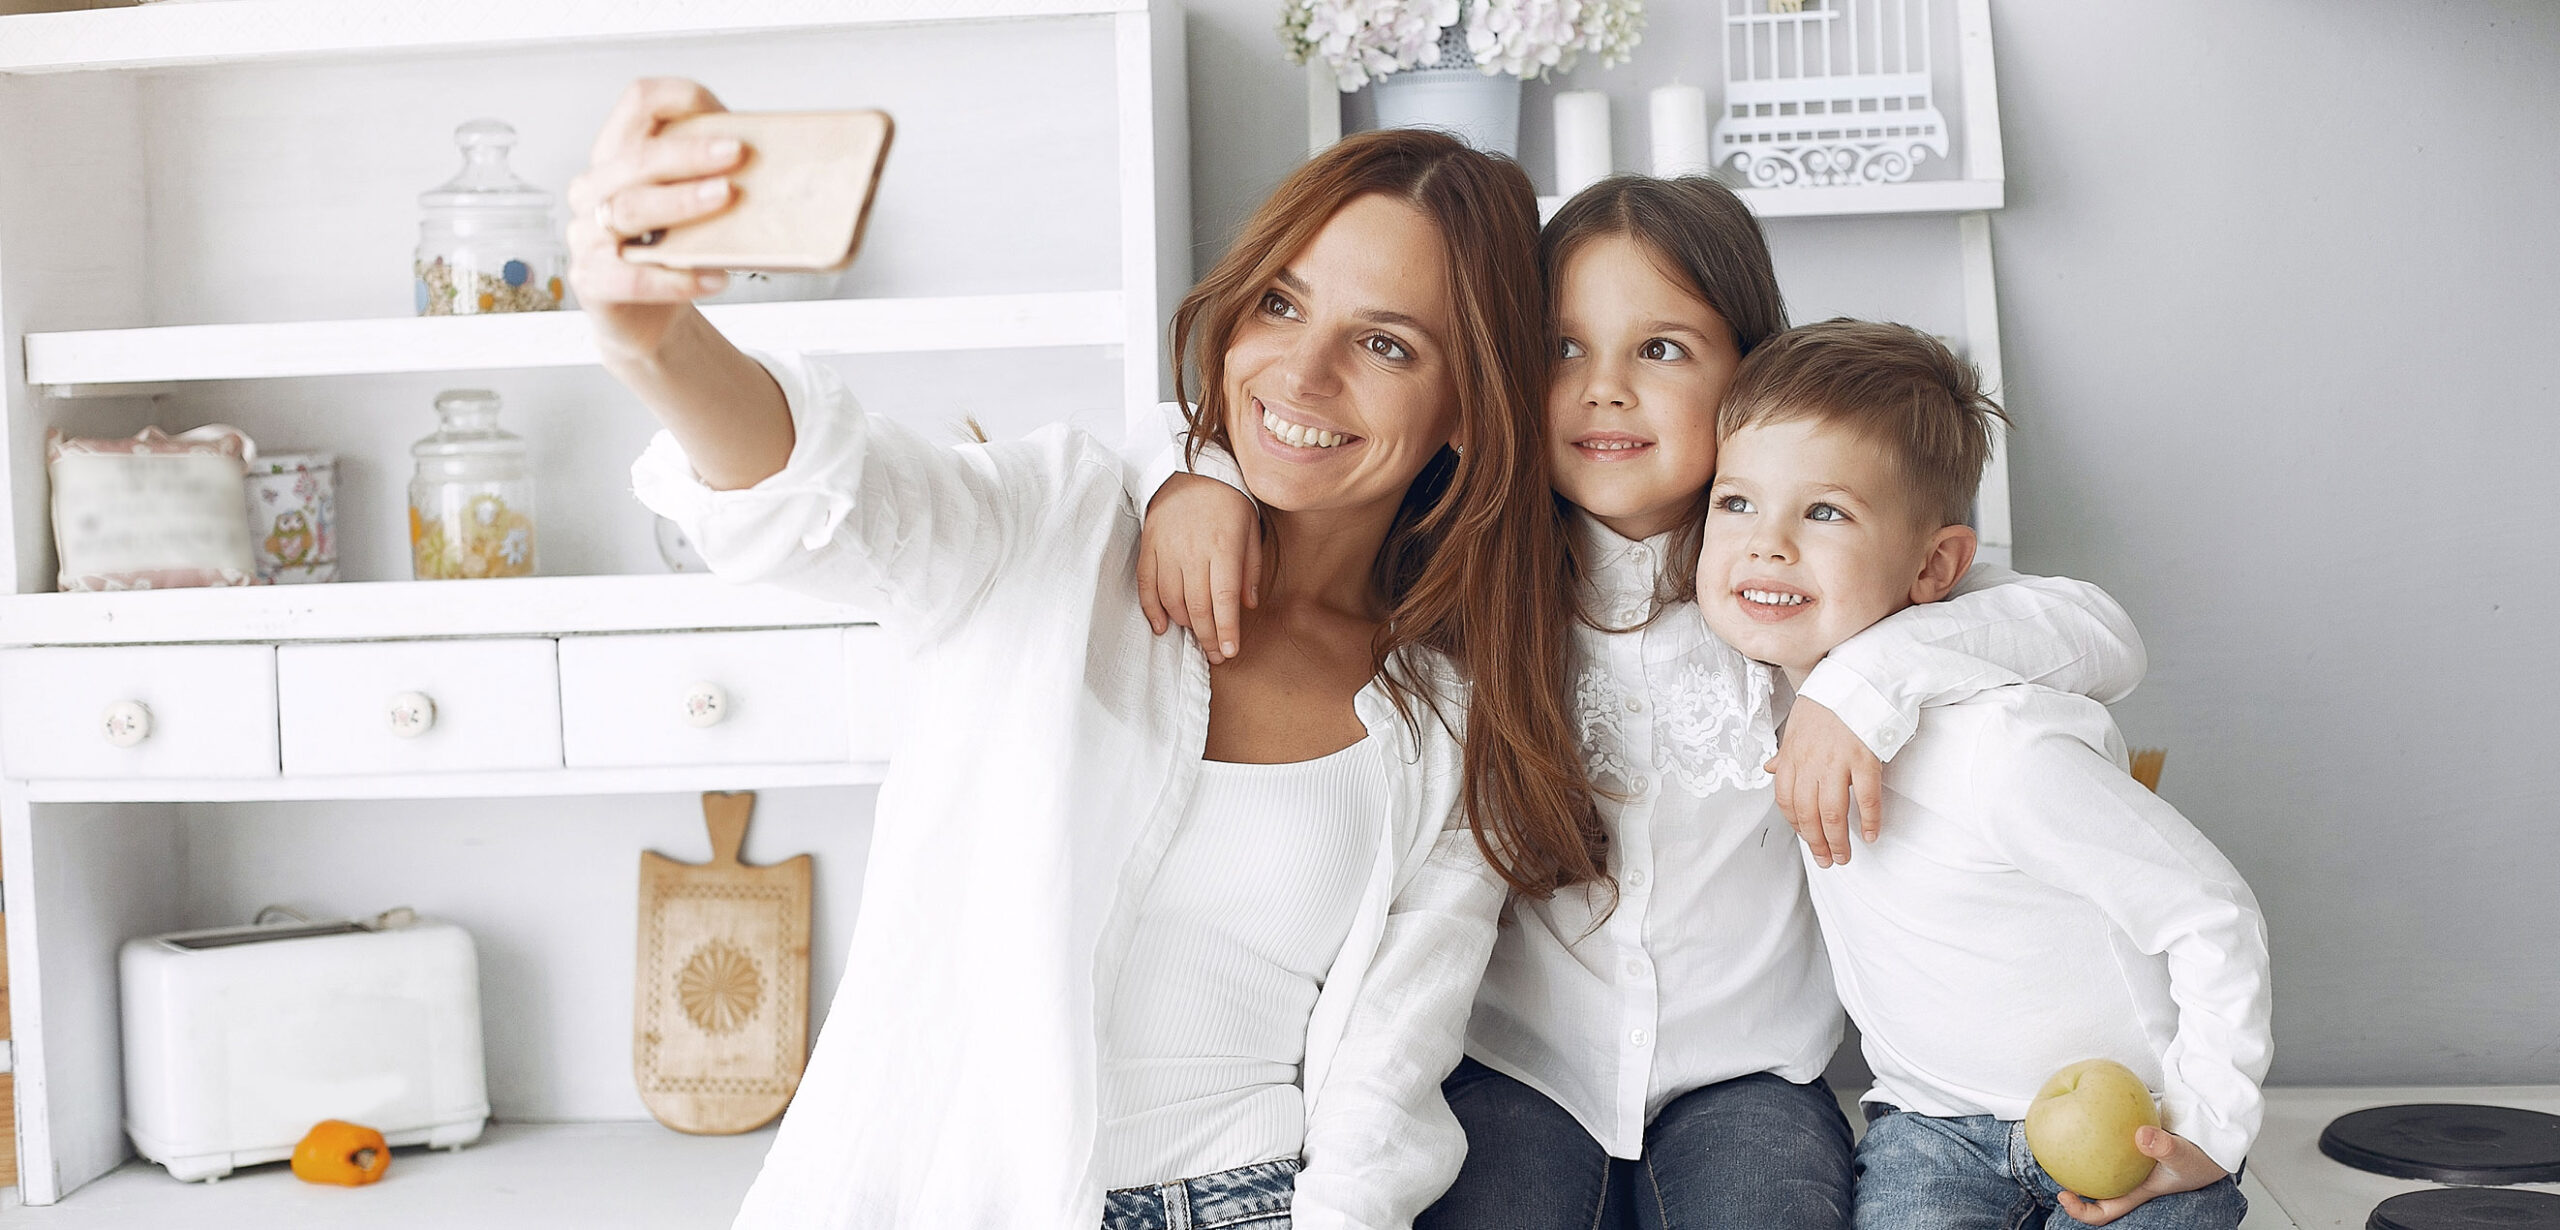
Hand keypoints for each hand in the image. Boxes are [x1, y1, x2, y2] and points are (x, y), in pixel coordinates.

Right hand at [564, 79, 749, 359]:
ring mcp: (586, 235)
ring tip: (726, 199)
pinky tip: (713, 276)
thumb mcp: (689, 204)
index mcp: (618, 155)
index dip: (680, 98)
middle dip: (689, 153)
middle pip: (637, 158)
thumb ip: (712, 174)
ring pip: (629, 209)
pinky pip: (631, 277)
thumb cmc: (671, 251)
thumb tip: (782, 159)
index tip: (725, 113)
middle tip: (736, 154)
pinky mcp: (593, 282)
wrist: (643, 317)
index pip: (638, 102)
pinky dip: (675, 278)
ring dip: (681, 202)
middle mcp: (595, 189)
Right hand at [1135, 473, 1259, 663]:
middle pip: (1197, 605)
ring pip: (1171, 599)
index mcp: (1223, 546)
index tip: (1229, 652)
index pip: (1224, 598)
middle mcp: (1193, 550)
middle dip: (1207, 636)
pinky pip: (1146, 584)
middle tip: (1215, 654)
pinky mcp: (1148, 546)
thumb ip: (1251, 569)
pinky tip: (1162, 627)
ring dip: (1184, 624)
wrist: (1191, 470)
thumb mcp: (1250, 528)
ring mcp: (1167, 549)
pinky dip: (1151, 609)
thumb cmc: (1227, 502)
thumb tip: (1249, 605)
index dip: (1226, 629)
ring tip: (1197, 634)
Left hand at [1767, 698, 1882, 867]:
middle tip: (1826, 859)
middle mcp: (1811, 762)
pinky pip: (1866, 797)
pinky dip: (1869, 820)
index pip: (1786, 801)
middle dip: (1816, 842)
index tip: (1807, 839)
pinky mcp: (1864, 759)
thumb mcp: (1795, 726)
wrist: (1854, 678)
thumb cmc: (1825, 702)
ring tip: (1844, 856)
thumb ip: (1785, 754)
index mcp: (1792, 756)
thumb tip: (1769, 769)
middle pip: (1808, 813)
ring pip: (1832, 812)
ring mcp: (1837, 762)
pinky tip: (1869, 834)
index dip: (1795, 825)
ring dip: (1837, 840)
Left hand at [2054, 1127, 2228, 1225]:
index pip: (2104, 1211)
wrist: (2215, 1139)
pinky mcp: (2131, 1137)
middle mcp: (2128, 1177)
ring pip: (2096, 1160)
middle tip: (2050, 1157)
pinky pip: (2106, 1135)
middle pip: (2092, 1186)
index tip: (2064, 1195)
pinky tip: (2086, 1104)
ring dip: (2079, 1150)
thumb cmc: (2202, 1157)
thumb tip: (2141, 1136)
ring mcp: (2128, 1158)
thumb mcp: (2185, 1154)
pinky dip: (2095, 1124)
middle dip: (2070, 1176)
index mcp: (2136, 1191)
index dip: (2081, 1211)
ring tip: (2060, 1129)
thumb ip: (2165, 1147)